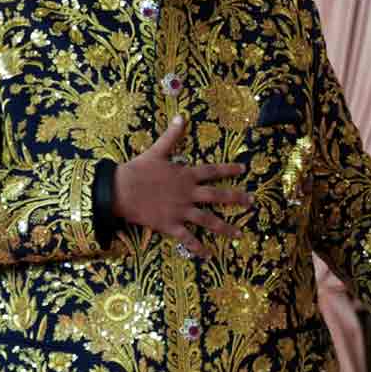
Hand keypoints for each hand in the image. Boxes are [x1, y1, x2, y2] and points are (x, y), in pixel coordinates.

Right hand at [113, 116, 250, 256]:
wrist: (119, 190)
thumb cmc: (137, 170)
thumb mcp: (156, 151)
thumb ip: (172, 135)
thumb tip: (181, 116)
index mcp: (186, 175)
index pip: (213, 171)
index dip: (229, 168)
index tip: (243, 168)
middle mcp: (188, 193)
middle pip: (218, 196)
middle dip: (237, 198)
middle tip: (251, 202)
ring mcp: (181, 210)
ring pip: (208, 220)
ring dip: (225, 227)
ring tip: (239, 233)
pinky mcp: (170, 225)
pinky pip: (187, 238)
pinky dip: (198, 247)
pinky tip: (207, 255)